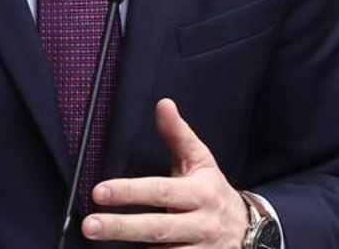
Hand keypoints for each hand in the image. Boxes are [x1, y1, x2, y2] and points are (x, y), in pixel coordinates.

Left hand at [82, 98, 248, 246]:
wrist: (248, 230)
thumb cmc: (213, 190)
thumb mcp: (200, 160)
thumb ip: (178, 134)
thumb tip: (163, 104)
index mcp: (200, 193)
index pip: (161, 191)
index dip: (130, 191)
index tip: (100, 191)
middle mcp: (201, 224)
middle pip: (157, 228)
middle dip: (121, 227)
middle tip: (89, 225)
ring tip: (100, 245)